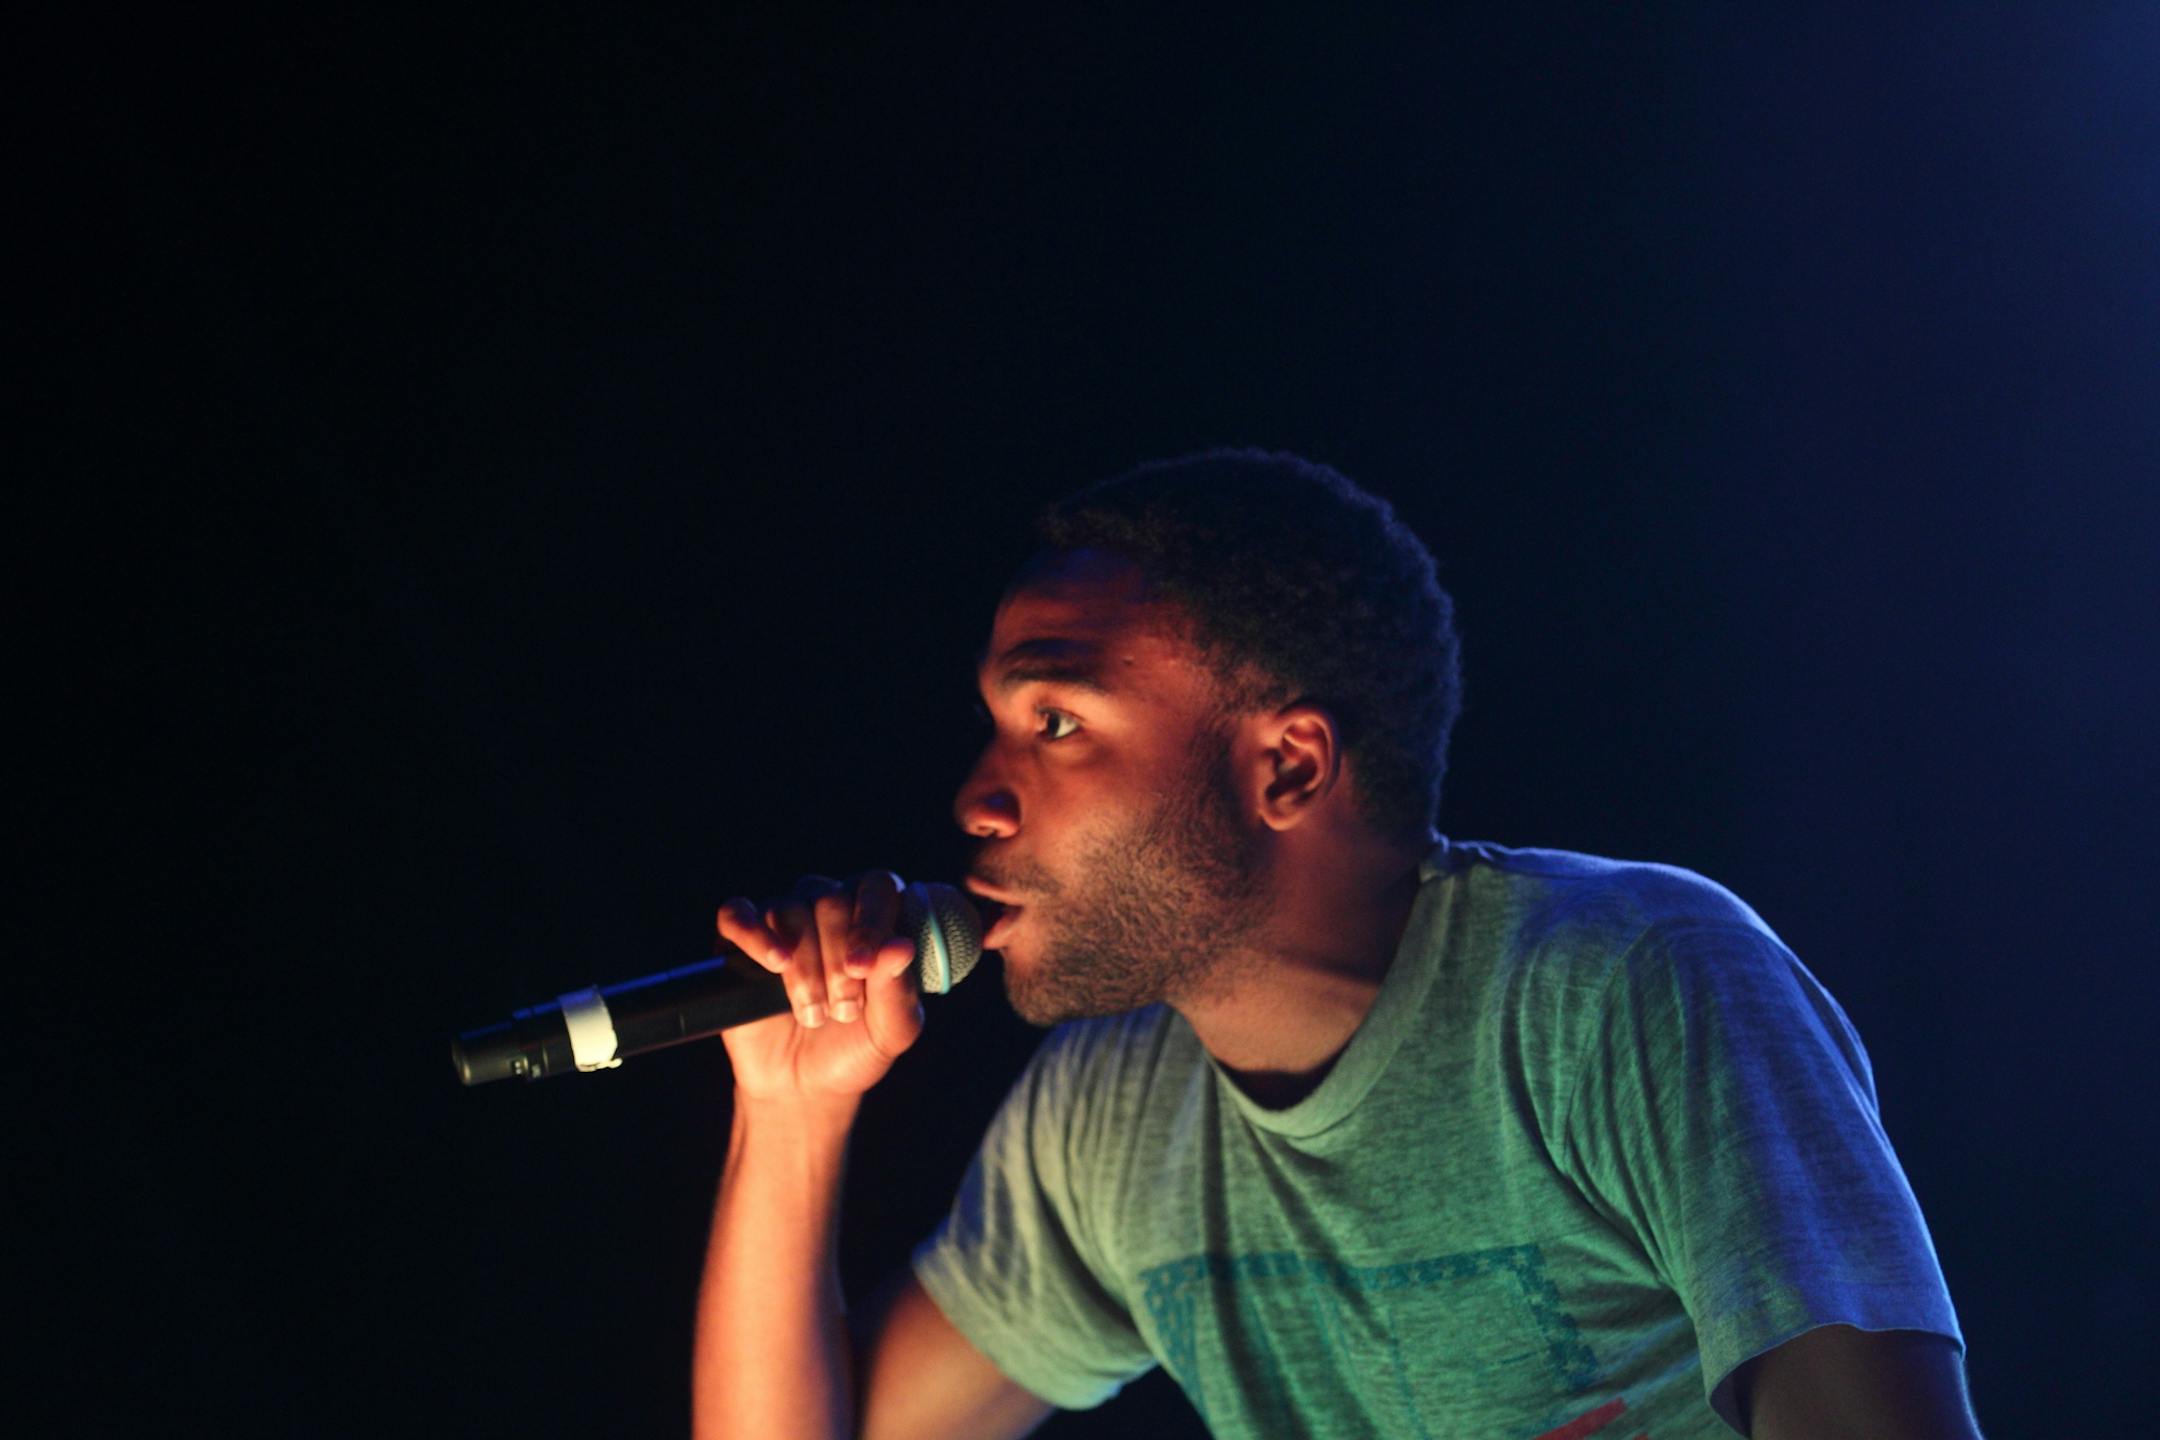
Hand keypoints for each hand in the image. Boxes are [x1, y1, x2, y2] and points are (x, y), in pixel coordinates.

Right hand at [714, 871, 924, 1103]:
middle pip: (831, 899)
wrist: (804, 1085)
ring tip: (814, 1014)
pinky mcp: (738, 941)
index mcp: (874, 917)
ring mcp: (782, 920)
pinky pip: (737, 915)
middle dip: (837, 961)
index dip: (871, 922)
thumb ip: (899, 990)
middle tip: (844, 1011)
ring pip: (788, 910)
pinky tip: (774, 963)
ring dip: (804, 968)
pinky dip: (753, 935)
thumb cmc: (856, 1047)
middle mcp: (828, 907)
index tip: (862, 967)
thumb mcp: (891, 1030)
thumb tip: (900, 946)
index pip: (877, 887)